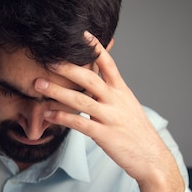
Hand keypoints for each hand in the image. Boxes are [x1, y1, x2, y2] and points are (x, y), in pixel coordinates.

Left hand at [34, 31, 183, 191]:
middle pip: (89, 78)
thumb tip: (96, 80)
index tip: (81, 33)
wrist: (152, 158)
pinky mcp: (105, 135)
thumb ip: (111, 92)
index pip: (108, 63)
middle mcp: (116, 101)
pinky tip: (48, 114)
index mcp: (121, 91)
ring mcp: (111, 117)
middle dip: (67, 67)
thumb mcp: (127, 106)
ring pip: (81, 100)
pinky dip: (62, 117)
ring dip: (57, 91)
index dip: (95, 47)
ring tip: (38, 85)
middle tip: (48, 59)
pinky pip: (80, 123)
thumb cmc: (136, 133)